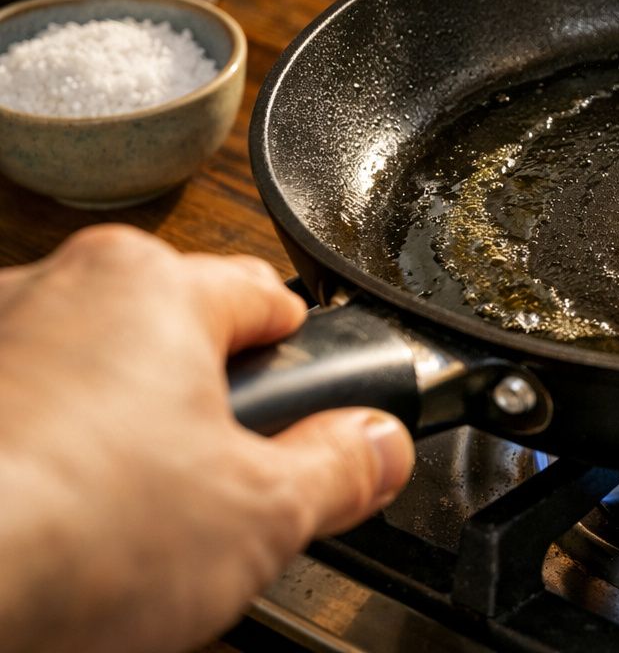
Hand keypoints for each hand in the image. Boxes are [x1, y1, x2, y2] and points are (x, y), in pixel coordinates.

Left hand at [0, 225, 414, 652]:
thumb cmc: (63, 533)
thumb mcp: (261, 518)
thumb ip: (341, 468)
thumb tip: (379, 446)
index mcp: (150, 286)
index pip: (267, 300)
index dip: (304, 364)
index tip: (312, 408)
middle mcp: (55, 289)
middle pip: (171, 340)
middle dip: (201, 410)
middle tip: (217, 496)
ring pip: (86, 381)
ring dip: (113, 437)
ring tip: (120, 530)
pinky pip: (19, 420)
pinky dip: (38, 462)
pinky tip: (48, 532)